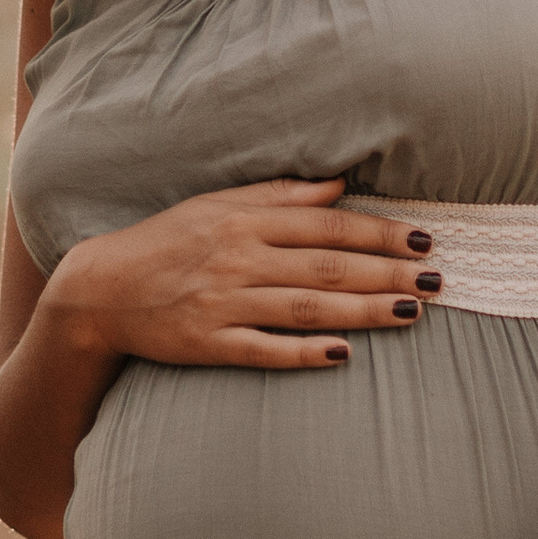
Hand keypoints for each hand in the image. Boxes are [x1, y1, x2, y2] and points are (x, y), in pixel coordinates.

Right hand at [45, 181, 438, 373]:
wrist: (100, 290)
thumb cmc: (167, 241)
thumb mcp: (218, 204)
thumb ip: (279, 195)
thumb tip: (337, 183)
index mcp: (244, 220)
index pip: (326, 225)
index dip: (378, 232)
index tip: (423, 239)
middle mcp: (238, 258)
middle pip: (326, 267)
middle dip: (386, 273)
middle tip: (437, 280)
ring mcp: (223, 303)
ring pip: (307, 308)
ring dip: (364, 312)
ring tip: (412, 313)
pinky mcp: (207, 344)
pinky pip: (264, 350)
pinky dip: (304, 353)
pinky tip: (344, 355)